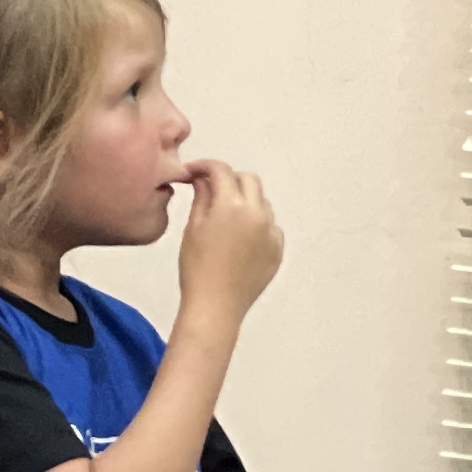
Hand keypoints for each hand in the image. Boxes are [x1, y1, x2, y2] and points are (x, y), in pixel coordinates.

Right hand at [173, 162, 284, 319]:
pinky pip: (270, 225)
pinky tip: (239, 239)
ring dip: (245, 201)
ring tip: (226, 218)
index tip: (193, 172)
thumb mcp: (193, 228)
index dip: (205, 166)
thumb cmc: (197, 267)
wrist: (216, 305)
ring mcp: (272, 231)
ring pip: (261, 202)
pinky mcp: (278, 248)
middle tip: (211, 191)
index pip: (221, 171)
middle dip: (229, 179)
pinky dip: (256, 224)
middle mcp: (258, 213)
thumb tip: (203, 179)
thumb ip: (202, 197)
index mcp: (232, 205)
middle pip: (248, 180)